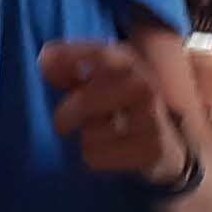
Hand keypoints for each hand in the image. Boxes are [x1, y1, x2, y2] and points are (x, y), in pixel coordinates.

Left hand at [42, 37, 190, 183]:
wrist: (168, 148)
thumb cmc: (124, 110)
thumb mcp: (101, 84)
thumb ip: (72, 72)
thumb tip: (45, 60)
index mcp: (132, 64)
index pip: (102, 53)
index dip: (71, 54)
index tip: (44, 59)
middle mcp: (145, 86)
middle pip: (87, 99)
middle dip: (67, 114)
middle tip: (62, 124)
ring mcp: (151, 120)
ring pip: (91, 133)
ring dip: (87, 138)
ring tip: (103, 136)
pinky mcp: (152, 150)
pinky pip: (99, 157)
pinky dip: (96, 159)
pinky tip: (112, 154)